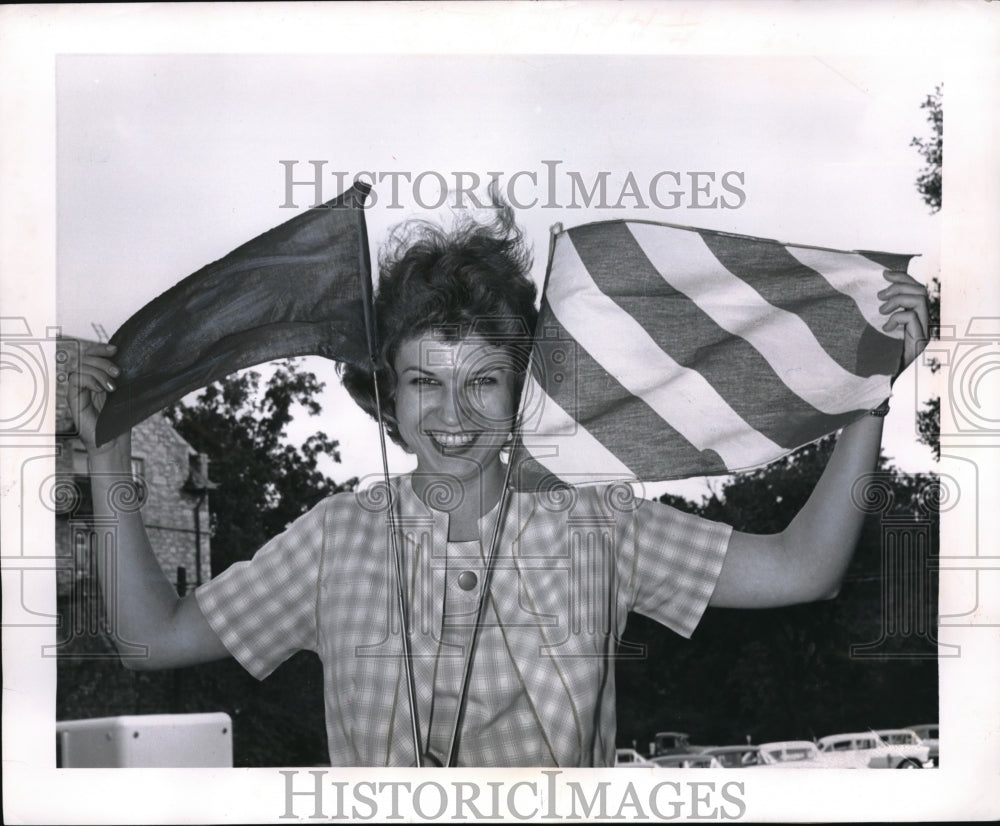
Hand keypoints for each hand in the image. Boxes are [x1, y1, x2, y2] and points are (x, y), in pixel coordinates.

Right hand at [62, 339, 124, 453]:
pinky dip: (89, 380)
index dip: (101, 349)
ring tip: (112, 387)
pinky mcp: (73, 398)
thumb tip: (130, 360)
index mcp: (98, 377)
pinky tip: (100, 389)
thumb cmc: (120, 419)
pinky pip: (74, 379)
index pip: (93, 355)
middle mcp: (87, 381)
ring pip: (81, 366)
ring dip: (98, 372)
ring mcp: (79, 389)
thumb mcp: (125, 392)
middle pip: (86, 357)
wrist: (114, 441)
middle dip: (102, 360)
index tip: (116, 350)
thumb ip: (122, 377)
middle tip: (117, 372)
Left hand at [878, 270, 928, 370]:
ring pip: (919, 300)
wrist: (891, 382)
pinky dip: (897, 318)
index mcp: (917, 317)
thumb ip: (885, 315)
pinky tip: (887, 328)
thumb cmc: (885, 357)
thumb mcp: (884, 331)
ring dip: (897, 300)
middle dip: (898, 287)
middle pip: (920, 291)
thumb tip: (876, 295)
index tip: (884, 274)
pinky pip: (912, 318)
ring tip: (881, 311)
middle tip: (879, 296)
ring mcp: (925, 331)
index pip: (916, 289)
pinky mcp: (920, 341)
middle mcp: (925, 322)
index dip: (902, 278)